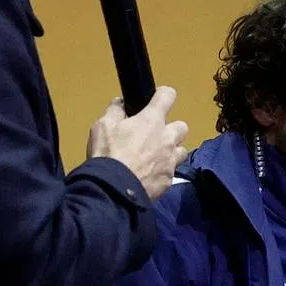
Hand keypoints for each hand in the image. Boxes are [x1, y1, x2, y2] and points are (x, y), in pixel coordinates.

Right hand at [87, 86, 188, 200]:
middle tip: (155, 136)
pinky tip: (150, 176)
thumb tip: (120, 103)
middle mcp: (167, 139)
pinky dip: (164, 172)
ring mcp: (171, 161)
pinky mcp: (169, 180)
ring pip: (182, 151)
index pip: (168, 96)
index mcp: (152, 121)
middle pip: (182, 126)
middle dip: (171, 129)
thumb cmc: (108, 153)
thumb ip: (114, 111)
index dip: (164, 95)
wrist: (114, 189)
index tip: (158, 99)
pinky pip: (172, 172)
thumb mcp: (102, 126)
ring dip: (172, 152)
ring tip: (156, 157)